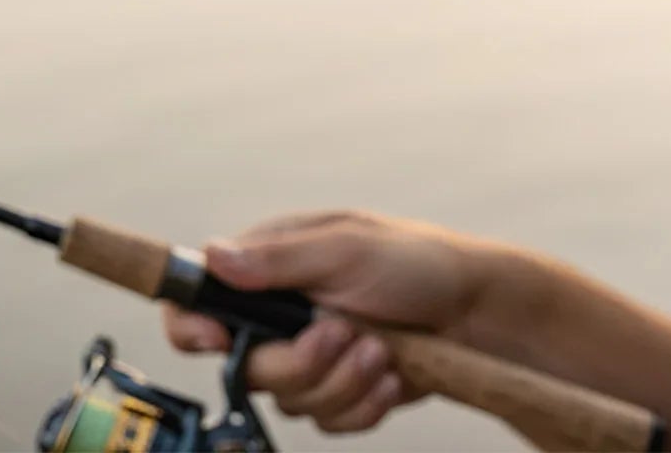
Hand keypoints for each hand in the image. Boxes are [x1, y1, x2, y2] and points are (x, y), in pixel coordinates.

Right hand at [162, 209, 491, 434]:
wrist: (476, 312)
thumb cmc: (416, 261)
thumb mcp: (348, 248)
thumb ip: (280, 260)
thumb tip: (213, 256)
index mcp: (273, 266)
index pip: (199, 299)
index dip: (194, 328)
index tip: (220, 342)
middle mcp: (283, 315)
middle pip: (248, 367)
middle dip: (300, 361)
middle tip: (342, 334)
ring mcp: (310, 356)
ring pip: (290, 401)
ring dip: (342, 381)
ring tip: (381, 349)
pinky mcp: (339, 390)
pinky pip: (328, 421)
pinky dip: (362, 404)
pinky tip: (390, 376)